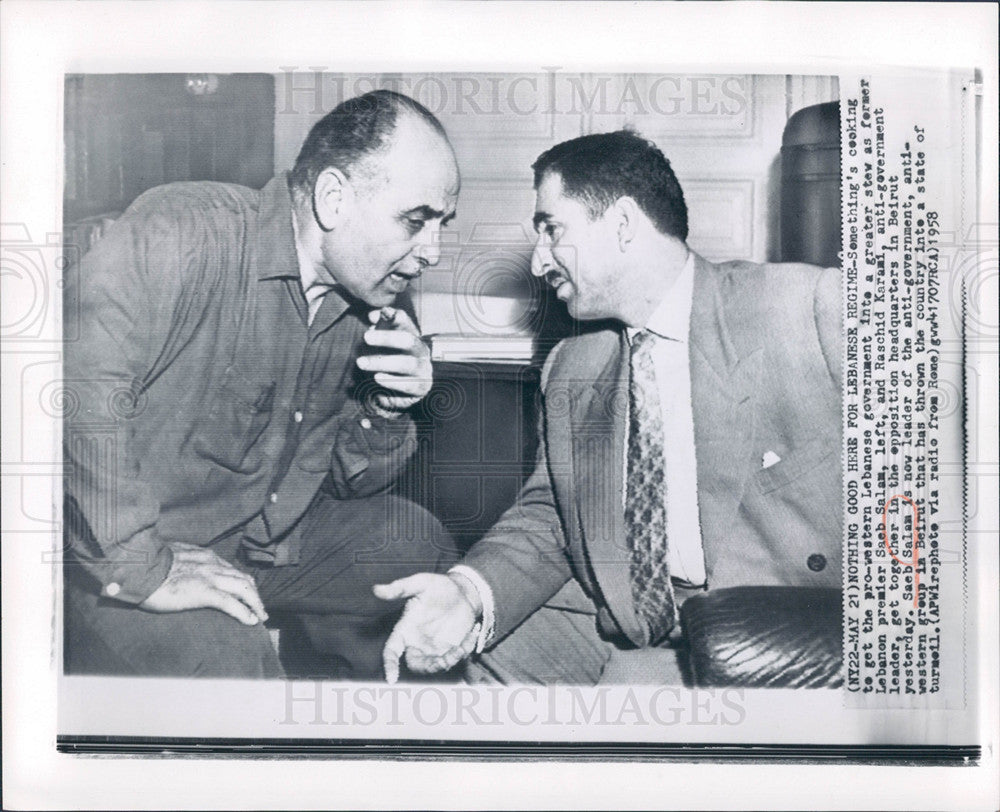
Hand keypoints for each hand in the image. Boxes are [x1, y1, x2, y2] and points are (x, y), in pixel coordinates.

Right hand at [139, 542, 267, 625]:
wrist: (138, 567)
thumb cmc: (147, 565)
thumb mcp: (171, 557)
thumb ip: (182, 562)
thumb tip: (179, 571)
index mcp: (204, 556)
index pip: (230, 569)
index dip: (241, 581)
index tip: (244, 592)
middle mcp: (212, 564)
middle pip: (242, 578)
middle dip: (254, 594)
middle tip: (259, 608)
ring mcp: (210, 577)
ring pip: (243, 589)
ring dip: (255, 604)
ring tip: (261, 617)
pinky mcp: (204, 592)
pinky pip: (231, 603)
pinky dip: (244, 612)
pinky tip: (251, 621)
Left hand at [356, 308, 431, 412]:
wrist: (398, 394)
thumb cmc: (390, 362)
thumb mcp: (384, 344)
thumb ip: (380, 328)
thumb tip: (373, 315)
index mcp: (413, 337)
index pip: (406, 324)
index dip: (396, 318)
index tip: (380, 314)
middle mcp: (421, 352)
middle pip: (408, 340)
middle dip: (387, 337)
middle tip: (365, 337)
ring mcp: (423, 371)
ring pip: (407, 364)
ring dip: (382, 362)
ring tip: (361, 362)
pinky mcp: (421, 389)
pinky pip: (408, 385)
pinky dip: (392, 381)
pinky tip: (377, 378)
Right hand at [373, 572, 480, 683]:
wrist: (462, 591)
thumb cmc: (437, 587)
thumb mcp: (420, 583)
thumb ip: (400, 588)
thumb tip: (376, 589)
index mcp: (405, 629)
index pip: (391, 650)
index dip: (389, 664)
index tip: (391, 678)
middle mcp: (417, 643)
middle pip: (415, 665)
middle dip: (426, 668)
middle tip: (443, 660)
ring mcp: (434, 649)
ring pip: (436, 667)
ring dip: (449, 661)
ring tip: (462, 644)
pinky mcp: (451, 650)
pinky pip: (455, 660)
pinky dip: (465, 650)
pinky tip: (473, 631)